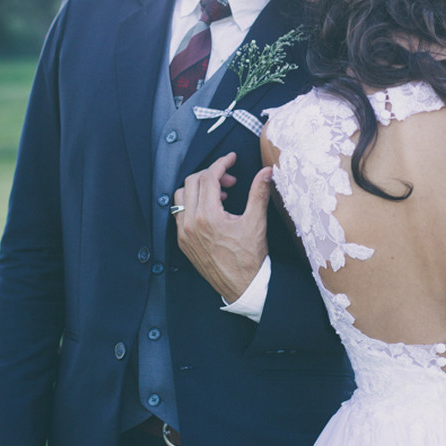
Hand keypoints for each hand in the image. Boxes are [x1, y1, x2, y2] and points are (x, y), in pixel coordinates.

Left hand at [173, 152, 271, 301]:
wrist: (242, 286)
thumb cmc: (249, 257)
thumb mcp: (256, 222)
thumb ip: (259, 193)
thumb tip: (266, 172)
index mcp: (208, 216)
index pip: (209, 177)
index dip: (221, 163)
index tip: (231, 159)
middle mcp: (191, 223)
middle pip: (192, 182)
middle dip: (211, 174)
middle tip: (230, 180)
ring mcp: (184, 233)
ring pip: (181, 196)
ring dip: (198, 188)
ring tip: (220, 194)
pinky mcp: (183, 242)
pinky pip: (179, 213)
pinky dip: (192, 203)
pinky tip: (210, 208)